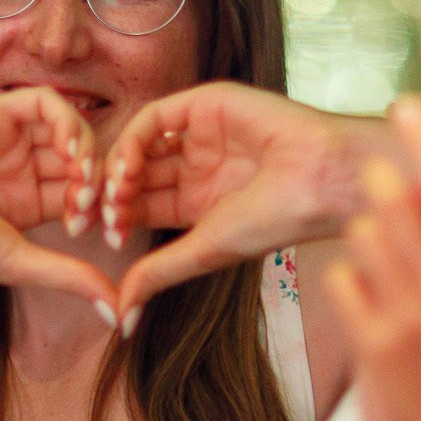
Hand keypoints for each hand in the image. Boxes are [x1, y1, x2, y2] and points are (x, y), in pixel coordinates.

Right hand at [0, 87, 115, 311]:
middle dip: (102, 183)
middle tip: (98, 210)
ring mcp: (8, 138)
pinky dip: (68, 122)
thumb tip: (121, 312)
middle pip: (83, 159)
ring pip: (71, 129)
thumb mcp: (19, 261)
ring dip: (89, 154)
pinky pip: (46, 102)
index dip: (103, 209)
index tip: (105, 234)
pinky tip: (70, 153)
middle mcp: (20, 167)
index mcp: (27, 202)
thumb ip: (71, 278)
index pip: (84, 194)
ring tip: (82, 186)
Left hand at [94, 83, 364, 321]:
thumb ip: (158, 274)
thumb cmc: (276, 220)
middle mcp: (196, 165)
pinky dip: (134, 141)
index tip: (105, 237)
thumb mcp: (204, 250)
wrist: (322, 180)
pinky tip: (130, 167)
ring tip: (117, 195)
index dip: (118, 218)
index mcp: (197, 200)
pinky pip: (156, 117)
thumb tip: (121, 316)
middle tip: (98, 214)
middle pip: (135, 174)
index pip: (141, 204)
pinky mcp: (206, 104)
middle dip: (112, 195)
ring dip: (119, 169)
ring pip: (140, 145)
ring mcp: (200, 133)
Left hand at [326, 100, 420, 420]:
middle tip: (381, 175)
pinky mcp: (376, 348)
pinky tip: (367, 288)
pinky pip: (344, 283)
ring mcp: (410, 318)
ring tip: (384, 243)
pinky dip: (350, 277)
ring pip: (367, 237)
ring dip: (370, 230)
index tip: (410, 110)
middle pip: (402, 201)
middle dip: (387, 180)